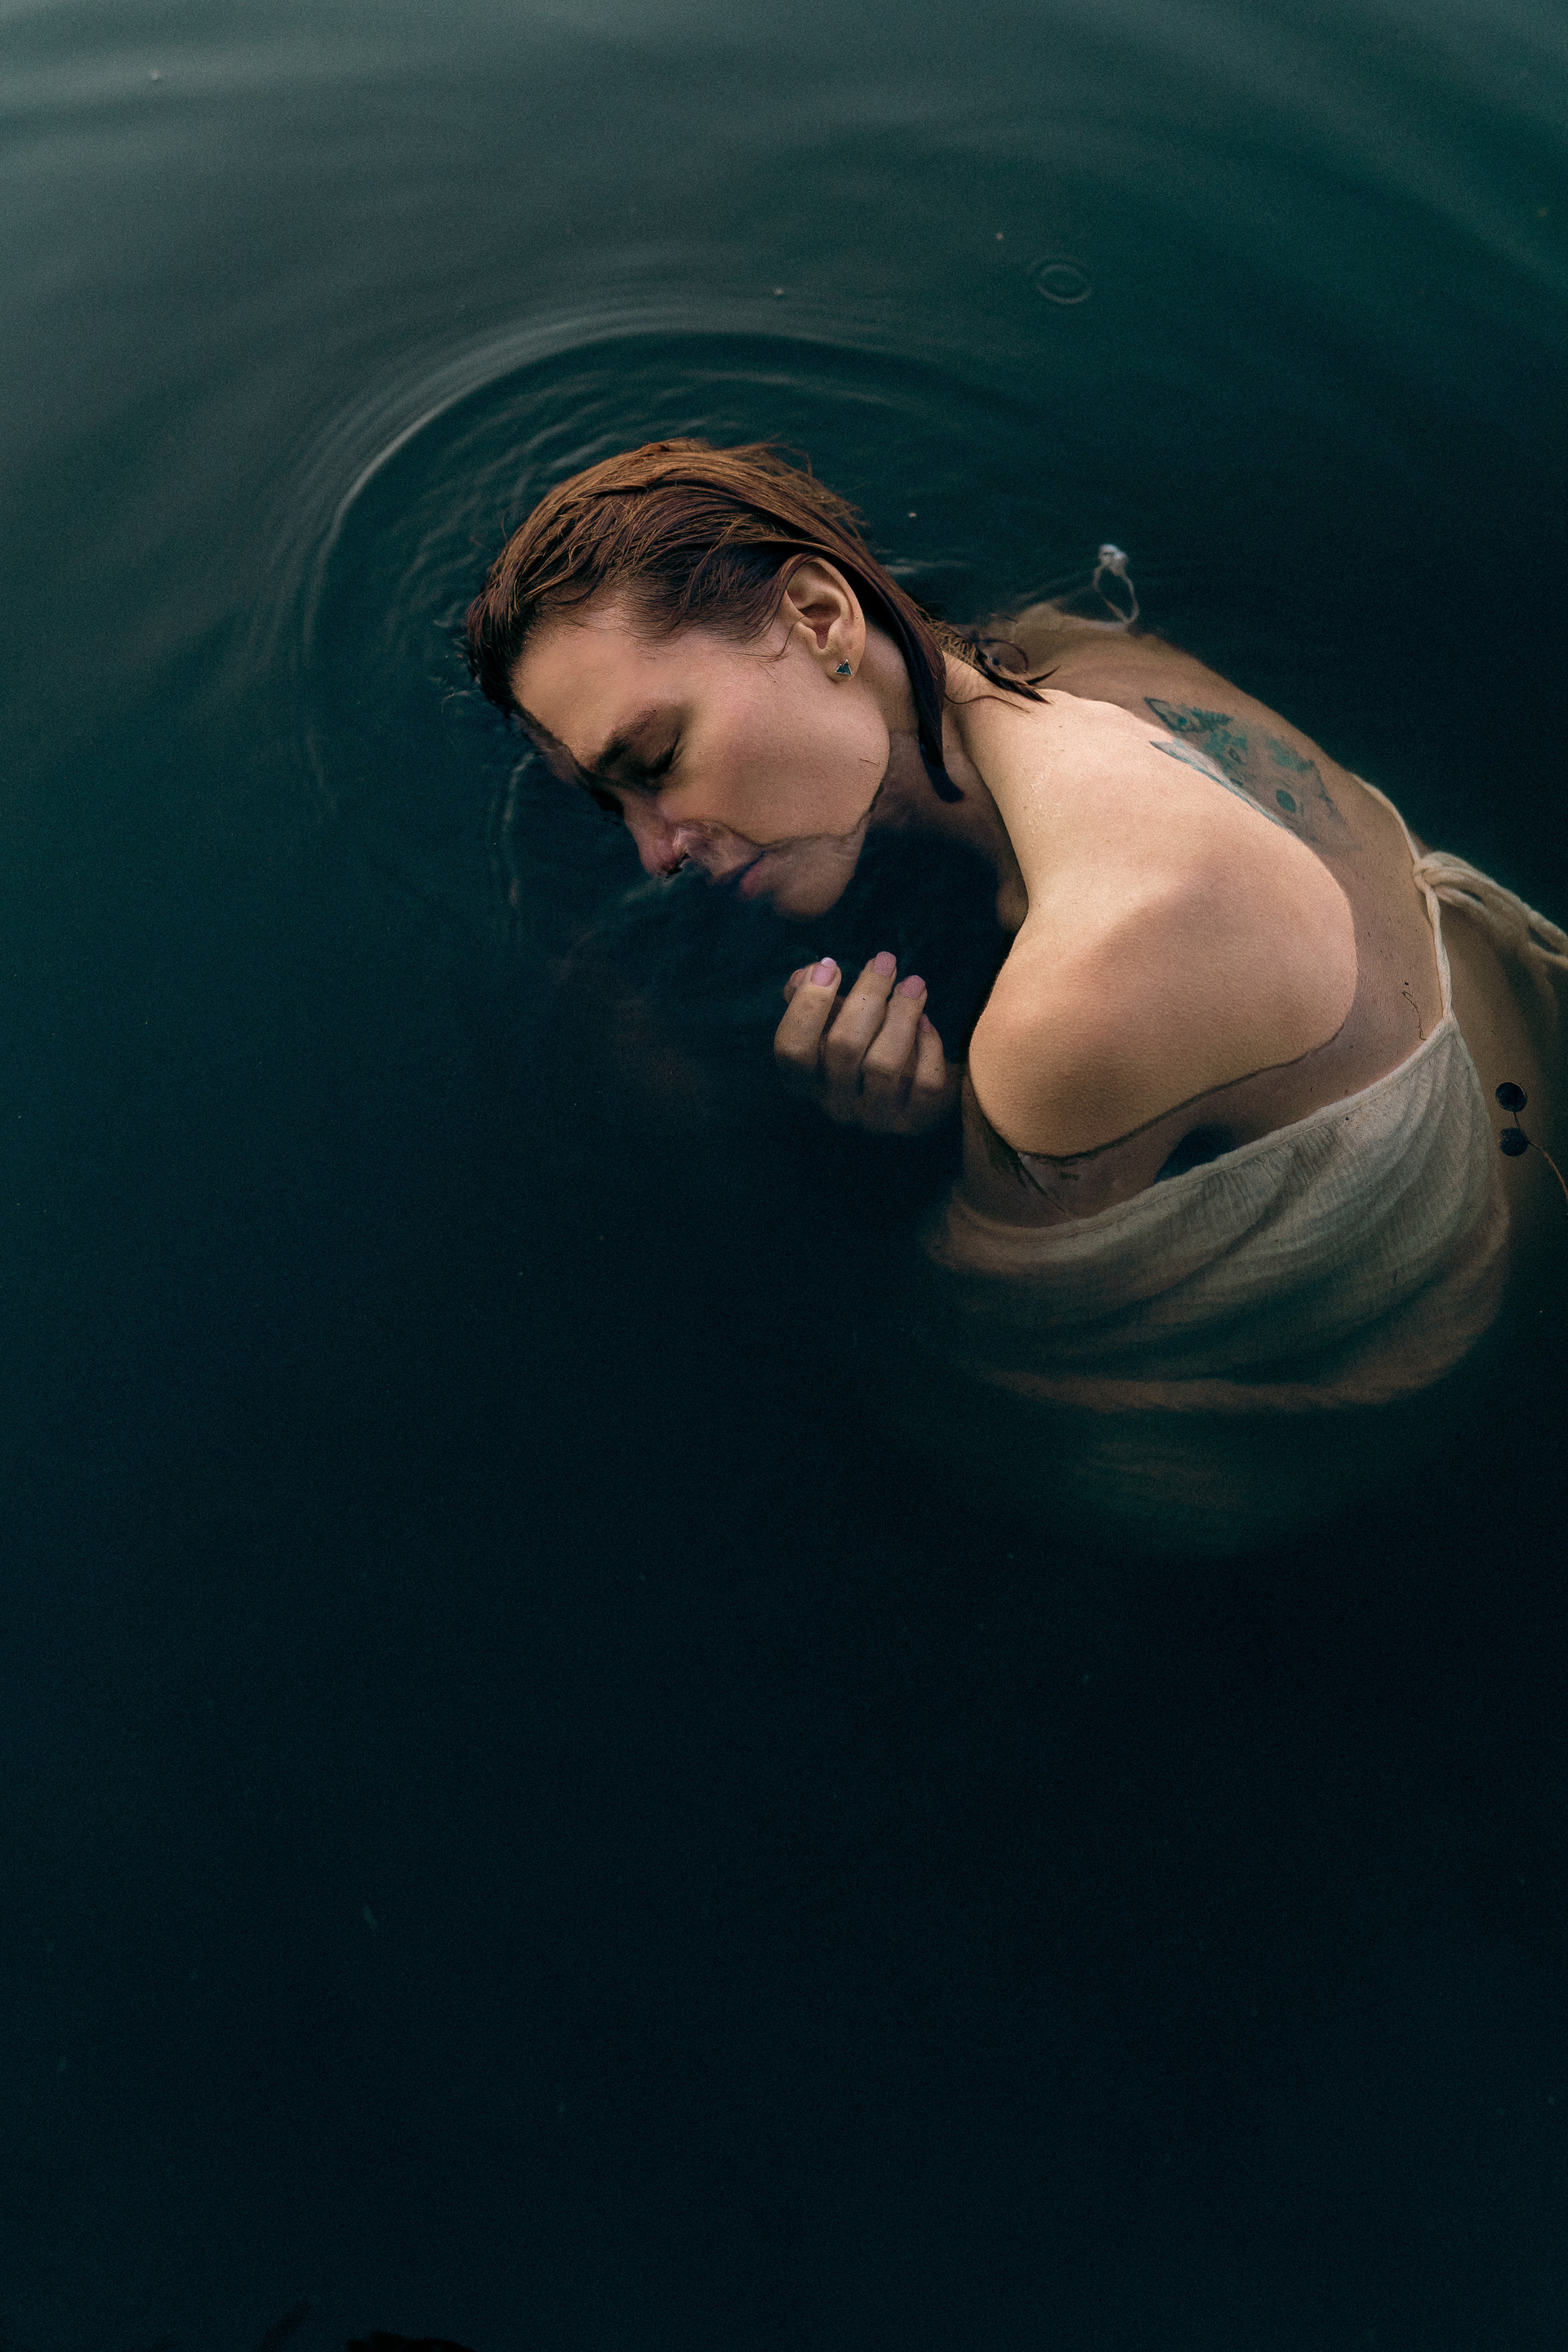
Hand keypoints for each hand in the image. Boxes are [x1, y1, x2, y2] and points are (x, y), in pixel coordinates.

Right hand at [773, 950, 959, 1135]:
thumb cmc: (862, 1047)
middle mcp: (835, 1103)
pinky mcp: (913, 1122)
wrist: (908, 1092)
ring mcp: (874, 1117)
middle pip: (843, 1047)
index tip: (830, 966)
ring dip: (901, 1015)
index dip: (808, 1005)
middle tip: (885, 961)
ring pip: (884, 1065)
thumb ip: (813, 997)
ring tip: (914, 984)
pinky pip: (924, 1084)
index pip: (792, 1049)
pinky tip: (927, 1023)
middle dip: (867, 995)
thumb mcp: (830, 1023)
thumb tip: (813, 971)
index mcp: (805, 1081)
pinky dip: (929, 1048)